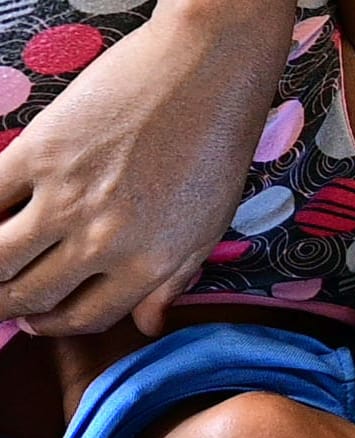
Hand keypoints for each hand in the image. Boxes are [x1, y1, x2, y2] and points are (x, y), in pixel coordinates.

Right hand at [0, 1, 294, 334]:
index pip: (86, 317)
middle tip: (1, 297)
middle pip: (34, 293)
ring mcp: (66, 198)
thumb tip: (146, 325)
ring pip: (0, 256)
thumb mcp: (207, 229)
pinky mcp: (39, 152)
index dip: (55, 325)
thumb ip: (171, 280)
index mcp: (148, 266)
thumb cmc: (214, 152)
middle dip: (9, 304)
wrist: (204, 77)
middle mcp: (104, 243)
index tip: (38, 320)